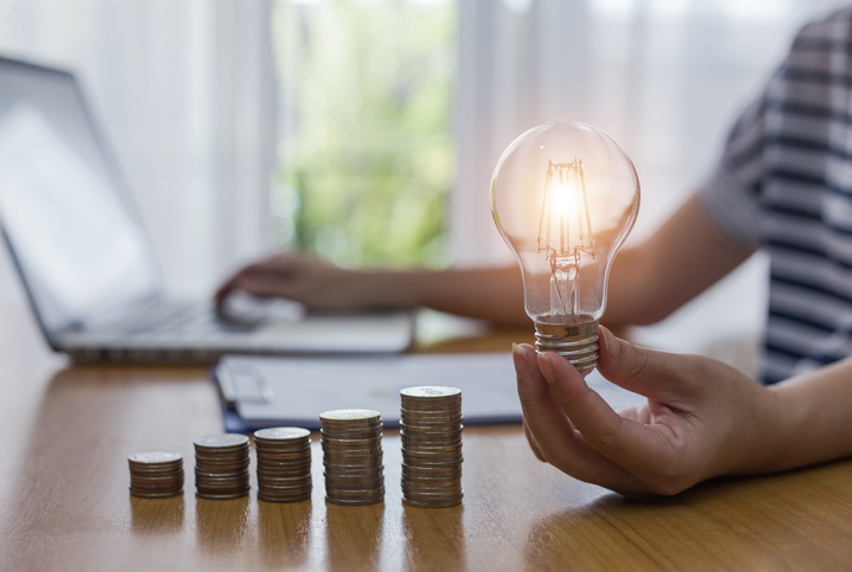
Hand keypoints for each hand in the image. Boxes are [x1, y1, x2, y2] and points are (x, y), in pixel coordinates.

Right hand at [215, 254, 368, 310]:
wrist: (362, 288)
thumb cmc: (333, 292)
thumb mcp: (297, 295)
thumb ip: (268, 290)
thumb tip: (241, 286)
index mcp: (282, 263)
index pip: (245, 269)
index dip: (227, 284)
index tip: (215, 298)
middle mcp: (286, 259)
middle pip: (251, 268)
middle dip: (233, 282)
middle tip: (220, 298)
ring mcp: (296, 264)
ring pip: (263, 270)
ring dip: (247, 281)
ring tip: (236, 296)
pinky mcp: (304, 271)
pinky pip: (274, 274)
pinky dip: (262, 283)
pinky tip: (265, 293)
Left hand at [514, 327, 781, 495]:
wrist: (753, 434)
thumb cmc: (731, 403)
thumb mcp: (693, 374)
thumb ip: (637, 363)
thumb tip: (584, 338)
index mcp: (666, 463)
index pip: (601, 432)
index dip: (566, 392)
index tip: (544, 353)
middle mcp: (634, 480)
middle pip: (563, 450)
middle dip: (535, 400)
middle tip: (524, 351)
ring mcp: (617, 477)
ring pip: (556, 450)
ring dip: (536, 404)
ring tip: (531, 356)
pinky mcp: (606, 464)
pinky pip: (563, 442)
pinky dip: (548, 410)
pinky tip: (546, 375)